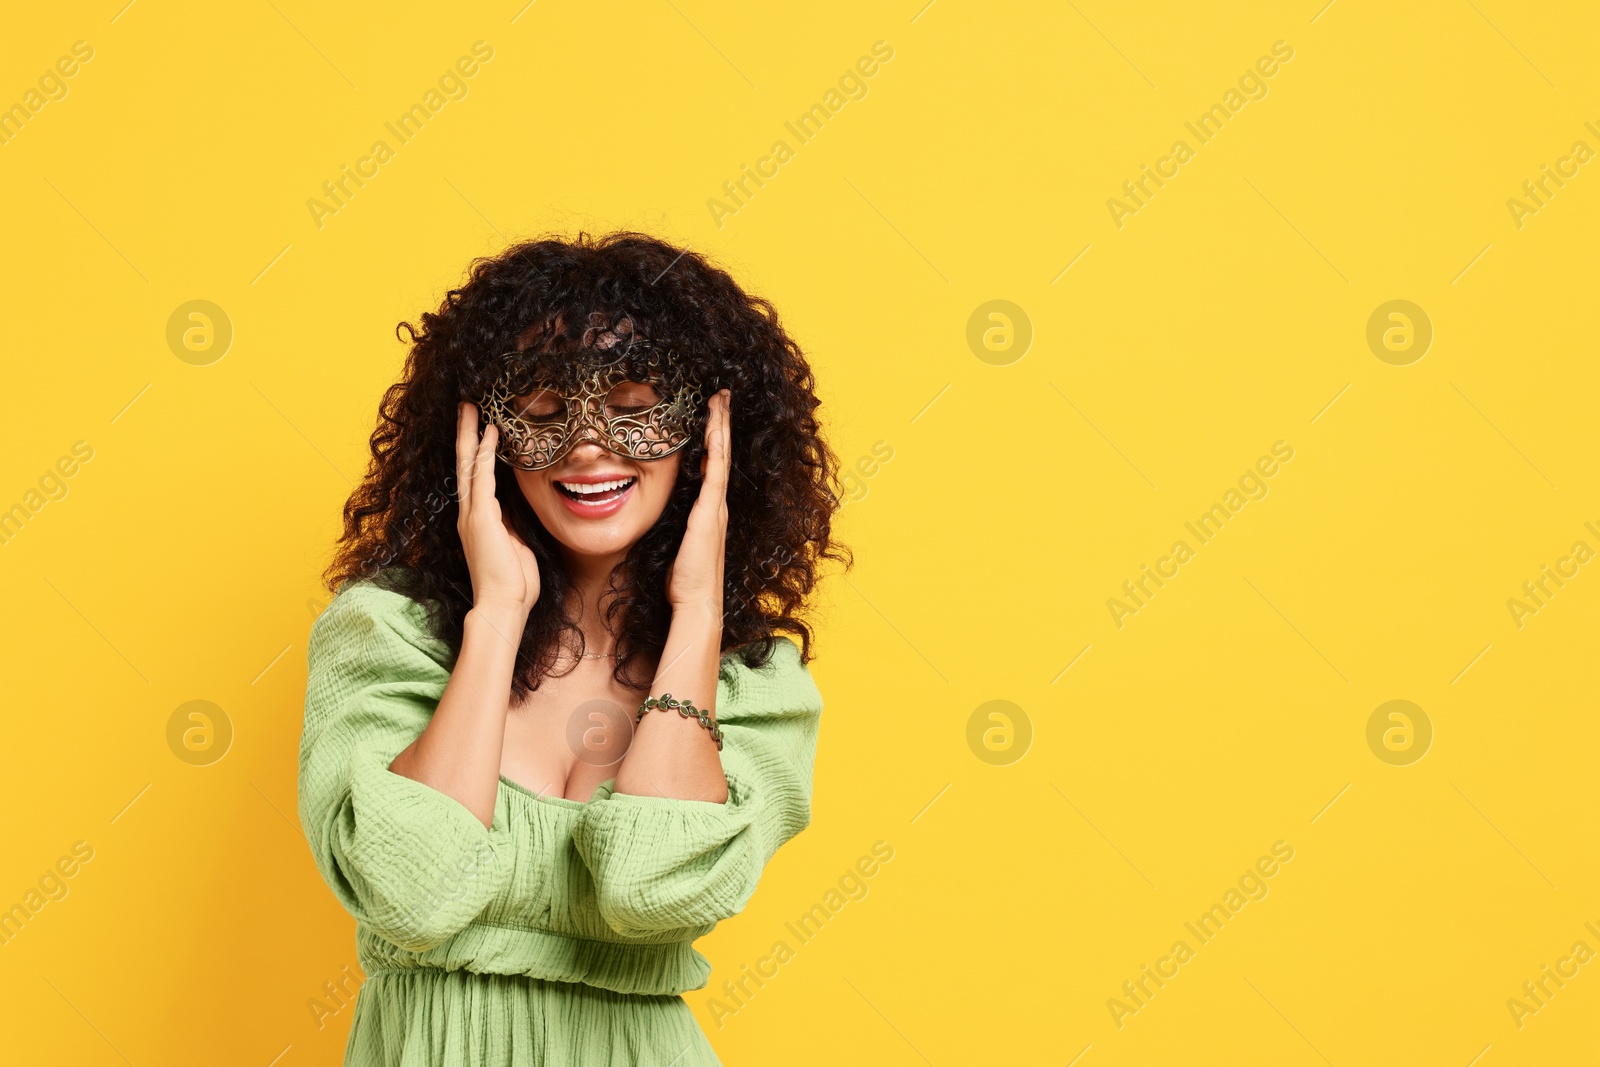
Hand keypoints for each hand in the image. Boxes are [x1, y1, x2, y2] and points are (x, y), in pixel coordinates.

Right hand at [456, 401, 539, 614]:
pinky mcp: (481, 518)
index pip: (475, 478)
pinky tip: (489, 432)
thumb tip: (518, 510)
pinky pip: (482, 478)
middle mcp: (470, 514)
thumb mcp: (516, 546)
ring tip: (471, 408)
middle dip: (465, 434)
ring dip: (471, 434)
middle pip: (464, 464)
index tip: (481, 428)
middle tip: (466, 406)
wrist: (503, 606)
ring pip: (468, 464)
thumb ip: (513, 526)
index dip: (476, 452)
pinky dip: (485, 454)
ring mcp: (473, 515)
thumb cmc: (514, 584)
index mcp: (479, 521)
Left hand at [666, 389, 730, 615]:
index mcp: (707, 510)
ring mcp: (716, 506)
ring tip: (721, 400)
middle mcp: (716, 504)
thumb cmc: (681, 580)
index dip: (712, 438)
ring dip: (721, 426)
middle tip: (721, 395)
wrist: (695, 602)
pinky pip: (714, 470)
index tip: (710, 414)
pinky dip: (716, 446)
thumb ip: (670, 525)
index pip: (711, 465)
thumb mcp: (673, 544)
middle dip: (721, 423)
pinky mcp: (711, 511)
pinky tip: (714, 426)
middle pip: (721, 453)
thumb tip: (649, 511)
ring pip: (720, 455)